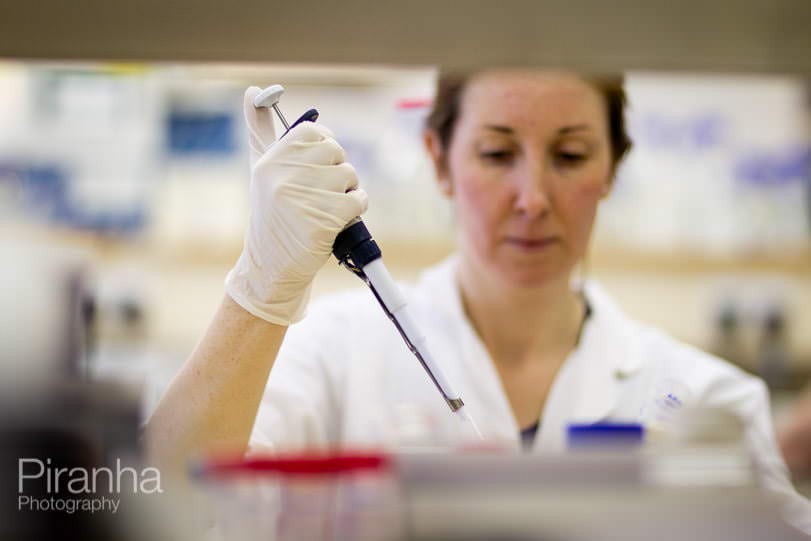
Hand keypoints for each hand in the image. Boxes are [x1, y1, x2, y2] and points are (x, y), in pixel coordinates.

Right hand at [225, 87, 367, 324]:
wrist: (273, 267)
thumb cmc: (273, 215)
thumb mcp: (263, 172)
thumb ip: (262, 131)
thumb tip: (253, 91)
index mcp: (271, 159)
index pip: (315, 132)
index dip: (326, 149)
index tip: (319, 167)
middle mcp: (284, 174)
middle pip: (336, 152)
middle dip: (337, 172)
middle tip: (321, 194)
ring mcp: (304, 196)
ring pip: (349, 175)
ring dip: (346, 193)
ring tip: (326, 209)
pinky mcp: (325, 217)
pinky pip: (358, 199)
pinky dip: (356, 209)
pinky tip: (338, 220)